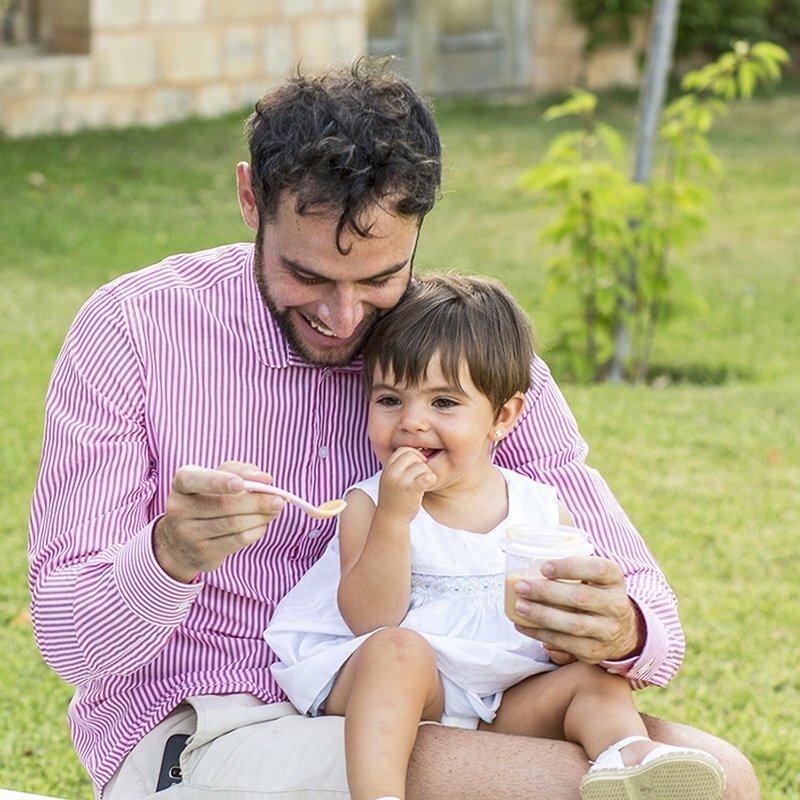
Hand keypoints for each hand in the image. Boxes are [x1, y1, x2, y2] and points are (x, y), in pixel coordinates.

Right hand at [154, 462, 284, 582]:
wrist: (180, 542)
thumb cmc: (207, 499)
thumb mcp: (218, 478)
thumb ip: (241, 471)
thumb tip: (265, 480)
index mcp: (182, 483)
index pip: (195, 479)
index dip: (218, 481)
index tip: (241, 484)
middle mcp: (179, 509)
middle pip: (224, 504)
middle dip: (257, 501)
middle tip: (278, 499)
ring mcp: (188, 534)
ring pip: (234, 524)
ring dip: (261, 516)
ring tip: (274, 510)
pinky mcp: (202, 554)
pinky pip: (237, 541)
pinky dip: (256, 531)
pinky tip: (262, 524)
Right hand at [376, 447, 435, 521]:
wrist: (391, 519)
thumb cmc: (394, 498)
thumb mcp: (390, 479)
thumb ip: (399, 466)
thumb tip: (419, 451)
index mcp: (387, 468)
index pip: (403, 450)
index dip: (413, 454)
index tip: (418, 464)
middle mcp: (392, 473)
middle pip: (413, 455)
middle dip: (420, 463)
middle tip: (420, 476)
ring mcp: (402, 481)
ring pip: (422, 466)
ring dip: (426, 474)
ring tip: (421, 485)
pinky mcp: (413, 490)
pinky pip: (429, 476)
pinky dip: (432, 479)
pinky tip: (428, 486)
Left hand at [512, 556, 641, 663]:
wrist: (623, 630)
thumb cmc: (597, 592)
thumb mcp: (596, 574)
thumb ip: (573, 563)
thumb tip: (528, 550)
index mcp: (615, 578)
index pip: (598, 569)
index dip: (570, 567)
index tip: (544, 566)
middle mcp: (616, 605)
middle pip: (581, 598)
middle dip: (546, 592)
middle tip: (521, 586)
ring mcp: (607, 631)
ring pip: (572, 625)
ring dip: (541, 615)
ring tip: (519, 606)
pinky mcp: (595, 652)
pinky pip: (565, 644)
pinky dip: (540, 635)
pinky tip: (522, 625)